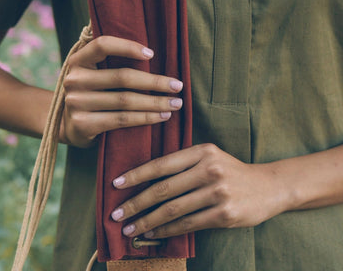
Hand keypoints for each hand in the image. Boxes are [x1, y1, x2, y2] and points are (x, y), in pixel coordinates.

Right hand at [60, 36, 183, 147]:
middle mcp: (75, 80)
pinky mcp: (83, 124)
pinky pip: (121, 120)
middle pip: (122, 77)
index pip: (103, 45)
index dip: (128, 47)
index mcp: (78, 61)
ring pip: (125, 101)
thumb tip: (149, 51)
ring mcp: (76, 103)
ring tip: (175, 103)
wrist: (67, 125)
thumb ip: (109, 60)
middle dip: (155, 82)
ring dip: (155, 102)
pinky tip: (161, 117)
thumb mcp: (92, 72)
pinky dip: (145, 118)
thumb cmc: (91, 93)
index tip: (152, 54)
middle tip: (178, 86)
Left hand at [110, 144, 291, 238]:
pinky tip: (153, 233)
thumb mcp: (209, 156)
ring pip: (173, 209)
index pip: (161, 164)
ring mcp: (218, 192)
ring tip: (130, 228)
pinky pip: (188, 224)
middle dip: (135, 202)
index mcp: (201, 151)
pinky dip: (167, 230)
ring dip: (147, 221)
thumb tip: (146, 180)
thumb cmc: (231, 171)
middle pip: (163, 189)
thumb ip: (183, 163)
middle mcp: (209, 169)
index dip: (136, 174)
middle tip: (117, 213)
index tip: (116, 184)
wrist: (268, 186)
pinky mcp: (224, 215)